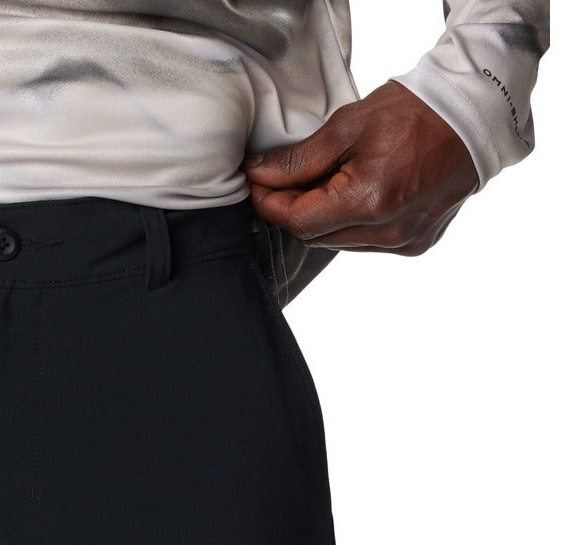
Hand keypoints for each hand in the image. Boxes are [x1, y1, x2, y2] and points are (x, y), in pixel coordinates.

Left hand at [243, 80, 479, 255]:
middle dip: (294, 209)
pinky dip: (351, 224)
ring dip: (323, 218)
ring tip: (330, 181)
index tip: (257, 184)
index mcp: (369, 202)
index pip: (298, 221)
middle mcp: (388, 232)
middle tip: (288, 178)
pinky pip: (364, 244)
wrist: (473, 116)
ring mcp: (403, 242)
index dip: (270, 204)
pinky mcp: (415, 244)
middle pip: (314, 236)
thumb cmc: (414, 113)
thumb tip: (258, 175)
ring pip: (336, 243)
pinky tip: (357, 195)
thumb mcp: (347, 127)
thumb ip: (299, 160)